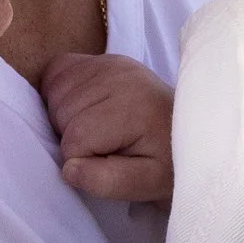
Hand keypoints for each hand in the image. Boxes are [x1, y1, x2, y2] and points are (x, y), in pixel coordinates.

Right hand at [44, 50, 175, 203]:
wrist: (188, 131)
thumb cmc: (166, 161)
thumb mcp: (147, 184)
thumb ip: (108, 182)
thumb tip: (68, 169)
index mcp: (133, 109)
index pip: (75, 140)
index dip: (82, 160)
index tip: (108, 162)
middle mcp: (120, 76)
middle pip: (61, 114)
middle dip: (71, 138)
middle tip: (102, 146)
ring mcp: (109, 62)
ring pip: (55, 94)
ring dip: (62, 117)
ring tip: (95, 129)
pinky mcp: (101, 58)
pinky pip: (57, 71)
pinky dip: (58, 92)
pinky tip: (82, 107)